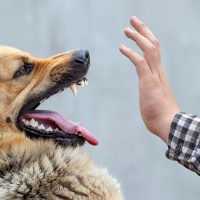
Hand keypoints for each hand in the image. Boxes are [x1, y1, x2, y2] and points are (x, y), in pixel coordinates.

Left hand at [119, 16, 179, 142]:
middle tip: (133, 20)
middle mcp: (158, 70)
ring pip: (148, 48)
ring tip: (126, 29)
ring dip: (137, 37)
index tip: (138, 31)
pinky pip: (139, 62)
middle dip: (143, 30)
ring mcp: (154, 75)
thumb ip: (151, 89)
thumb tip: (148, 91)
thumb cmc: (159, 112)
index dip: (146, 38)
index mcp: (158, 73)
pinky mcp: (148, 81)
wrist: (166, 122)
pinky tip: (121, 47)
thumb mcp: (153, 96)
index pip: (154, 50)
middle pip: (153, 44)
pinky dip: (130, 53)